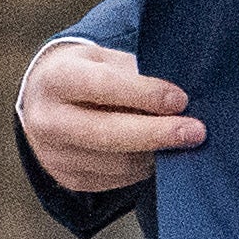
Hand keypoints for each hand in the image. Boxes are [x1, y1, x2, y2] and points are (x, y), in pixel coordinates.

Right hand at [20, 41, 205, 197]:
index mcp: (55, 79)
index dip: (144, 94)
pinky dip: (143, 167)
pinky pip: (117, 179)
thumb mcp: (103, 59)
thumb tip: (179, 100)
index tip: (180, 100)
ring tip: (180, 139)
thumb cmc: (85, 74)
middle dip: (156, 134)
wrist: (43, 101)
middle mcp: (47, 120)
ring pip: (117, 162)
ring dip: (155, 152)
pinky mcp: (68, 179)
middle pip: (107, 134)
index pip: (102, 86)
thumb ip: (135, 74)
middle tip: (195, 132)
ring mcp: (54, 155)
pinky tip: (155, 153)